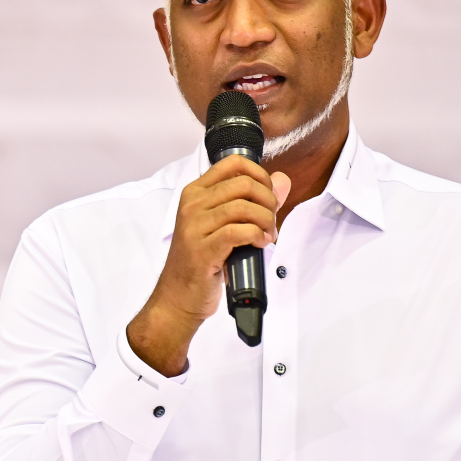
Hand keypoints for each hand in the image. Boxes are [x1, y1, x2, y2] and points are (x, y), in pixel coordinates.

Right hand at [126, 156, 290, 376]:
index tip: (268, 195)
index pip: (233, 163)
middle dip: (268, 201)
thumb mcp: (225, 226)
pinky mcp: (202, 249)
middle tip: (270, 221)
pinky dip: (256, 235)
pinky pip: (237, 231)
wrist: (178, 296)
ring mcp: (194, 226)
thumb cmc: (202, 260)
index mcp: (195, 193)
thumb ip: (254, 201)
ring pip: (243, 207)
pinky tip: (260, 243)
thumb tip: (282, 181)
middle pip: (243, 184)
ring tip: (267, 235)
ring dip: (265, 221)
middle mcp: (192, 204)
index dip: (260, 174)